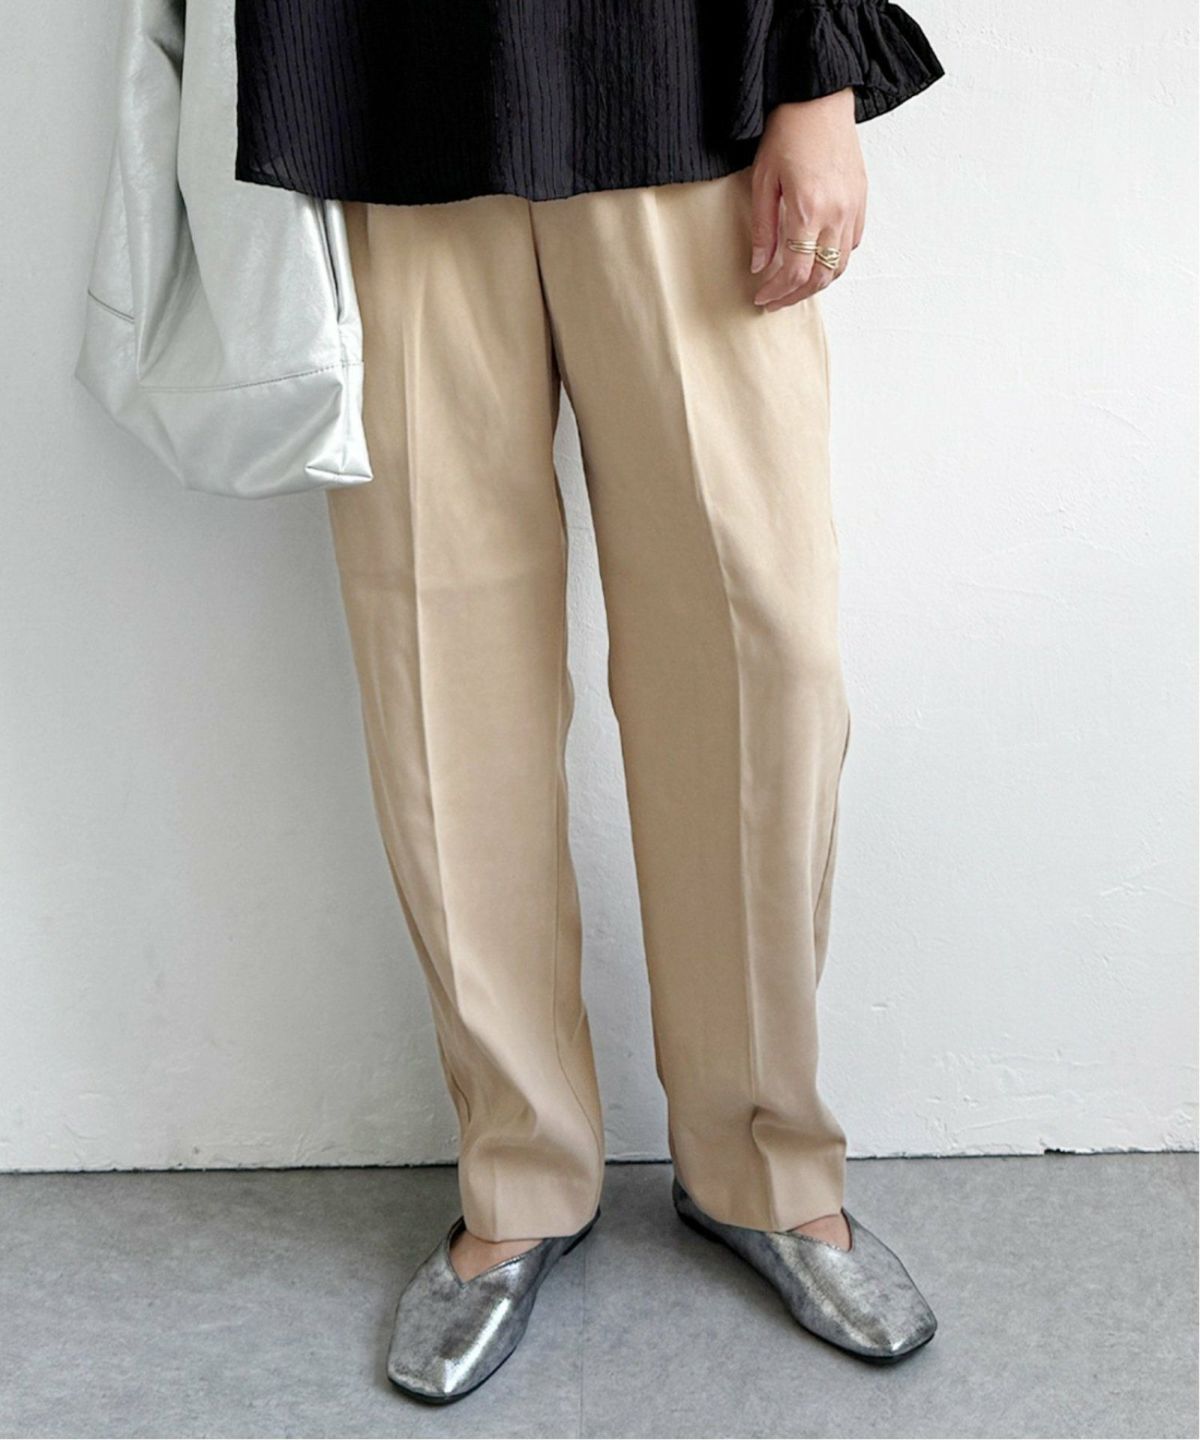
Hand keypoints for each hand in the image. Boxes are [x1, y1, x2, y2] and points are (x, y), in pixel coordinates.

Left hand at [750, 89, 866, 310]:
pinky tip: (816, 259)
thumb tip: (760, 265)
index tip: (762, 298)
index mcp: (808, 210)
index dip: (778, 292)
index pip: (796, 271)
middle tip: (775, 301)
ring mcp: (853, 208)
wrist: (819, 98)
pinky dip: (834, 260)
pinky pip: (852, 244)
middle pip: (820, 276)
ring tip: (794, 287)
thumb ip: (763, 228)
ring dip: (817, 283)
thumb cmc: (788, 132)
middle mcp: (836, 214)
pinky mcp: (862, 199)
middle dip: (796, 295)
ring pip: (839, 265)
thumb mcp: (763, 181)